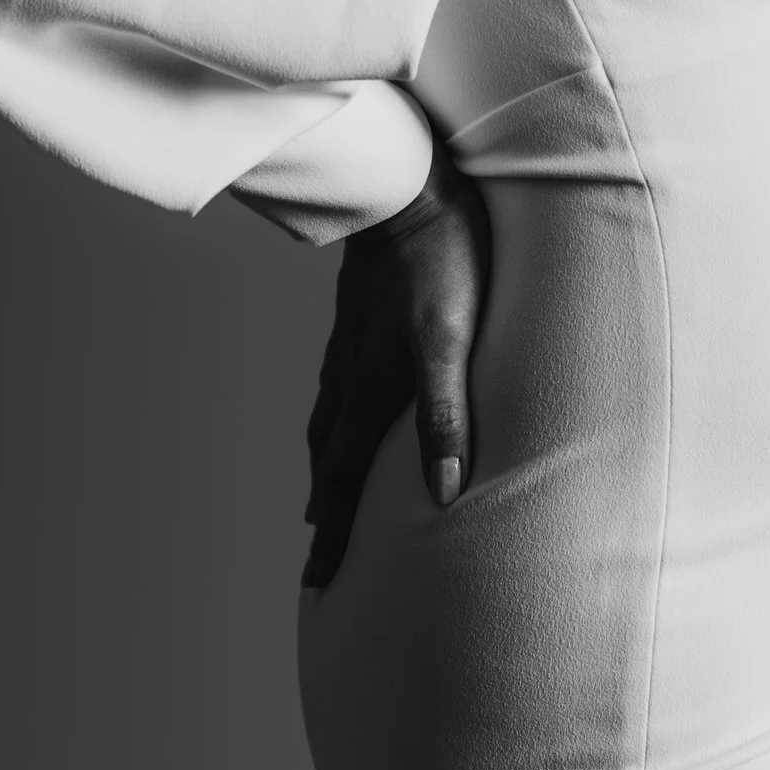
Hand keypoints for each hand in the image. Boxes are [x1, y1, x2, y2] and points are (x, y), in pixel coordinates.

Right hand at [300, 138, 489, 590]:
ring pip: (327, 419)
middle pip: (328, 459)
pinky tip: (342, 399)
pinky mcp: (357, 315)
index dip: (335, 537)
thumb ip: (447, 418)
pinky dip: (332, 413)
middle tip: (318, 552)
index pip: (344, 482)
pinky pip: (336, 382)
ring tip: (323, 491)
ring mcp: (348, 344)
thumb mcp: (452, 343)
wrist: (406, 185)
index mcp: (370, 391)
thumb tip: (444, 498)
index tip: (319, 583)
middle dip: (324, 512)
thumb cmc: (442, 262)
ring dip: (324, 463)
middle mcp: (349, 375)